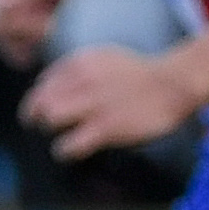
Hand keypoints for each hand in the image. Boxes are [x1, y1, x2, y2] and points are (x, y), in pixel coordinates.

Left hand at [23, 43, 199, 159]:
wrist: (174, 83)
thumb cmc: (139, 74)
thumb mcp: (103, 58)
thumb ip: (76, 69)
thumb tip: (48, 84)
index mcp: (80, 63)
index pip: (43, 83)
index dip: (39, 98)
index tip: (41, 108)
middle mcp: (82, 81)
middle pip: (40, 101)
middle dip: (35, 115)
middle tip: (37, 124)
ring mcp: (94, 104)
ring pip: (50, 118)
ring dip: (48, 129)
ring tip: (57, 136)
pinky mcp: (107, 127)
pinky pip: (72, 143)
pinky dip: (64, 149)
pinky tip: (67, 151)